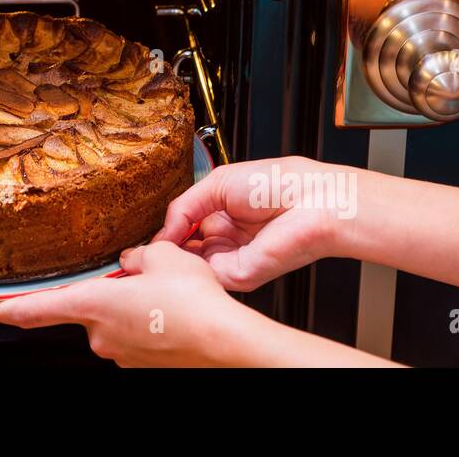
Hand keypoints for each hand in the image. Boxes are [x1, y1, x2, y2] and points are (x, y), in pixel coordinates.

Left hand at [0, 241, 255, 366]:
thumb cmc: (193, 305)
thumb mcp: (160, 256)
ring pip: (114, 319)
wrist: (228, 344)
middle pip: (84, 306)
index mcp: (92, 304)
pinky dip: (148, 318)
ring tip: (163, 290)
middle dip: (101, 289)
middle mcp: (100, 335)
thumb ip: (134, 255)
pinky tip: (171, 306)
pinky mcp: (144, 361)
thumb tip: (130, 259)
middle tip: (133, 274)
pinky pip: (137, 331)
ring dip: (129, 303)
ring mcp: (122, 353)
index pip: (29, 308)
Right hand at [155, 157, 357, 291]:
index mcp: (219, 216)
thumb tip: (162, 231)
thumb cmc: (276, 183)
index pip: (182, 231)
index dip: (164, 232)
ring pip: (190, 267)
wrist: (311, 199)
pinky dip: (190, 265)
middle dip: (165, 249)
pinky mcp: (240, 275)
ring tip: (162, 247)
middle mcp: (224, 241)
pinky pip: (206, 275)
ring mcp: (231, 260)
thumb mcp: (216, 184)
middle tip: (146, 247)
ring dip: (174, 258)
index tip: (147, 237)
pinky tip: (182, 252)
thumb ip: (182, 207)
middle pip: (182, 252)